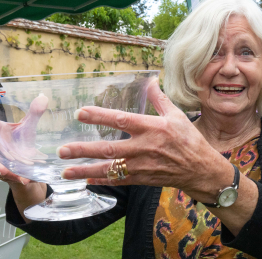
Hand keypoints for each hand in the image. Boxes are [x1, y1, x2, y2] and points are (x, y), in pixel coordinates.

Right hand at [0, 93, 48, 184]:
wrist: (28, 165)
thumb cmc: (21, 143)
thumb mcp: (27, 127)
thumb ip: (34, 114)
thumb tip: (43, 98)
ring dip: (4, 169)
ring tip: (7, 171)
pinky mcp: (9, 174)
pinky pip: (11, 177)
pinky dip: (17, 177)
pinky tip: (24, 179)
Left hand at [60, 79, 230, 202]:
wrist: (200, 169)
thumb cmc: (189, 140)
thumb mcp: (177, 115)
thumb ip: (159, 99)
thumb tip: (150, 80)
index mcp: (151, 127)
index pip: (120, 119)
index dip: (99, 116)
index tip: (80, 113)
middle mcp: (143, 147)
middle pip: (108, 148)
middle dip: (83, 149)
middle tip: (62, 150)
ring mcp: (141, 165)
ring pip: (109, 168)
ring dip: (85, 169)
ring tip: (64, 171)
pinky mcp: (142, 178)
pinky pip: (119, 181)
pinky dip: (102, 180)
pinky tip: (85, 180)